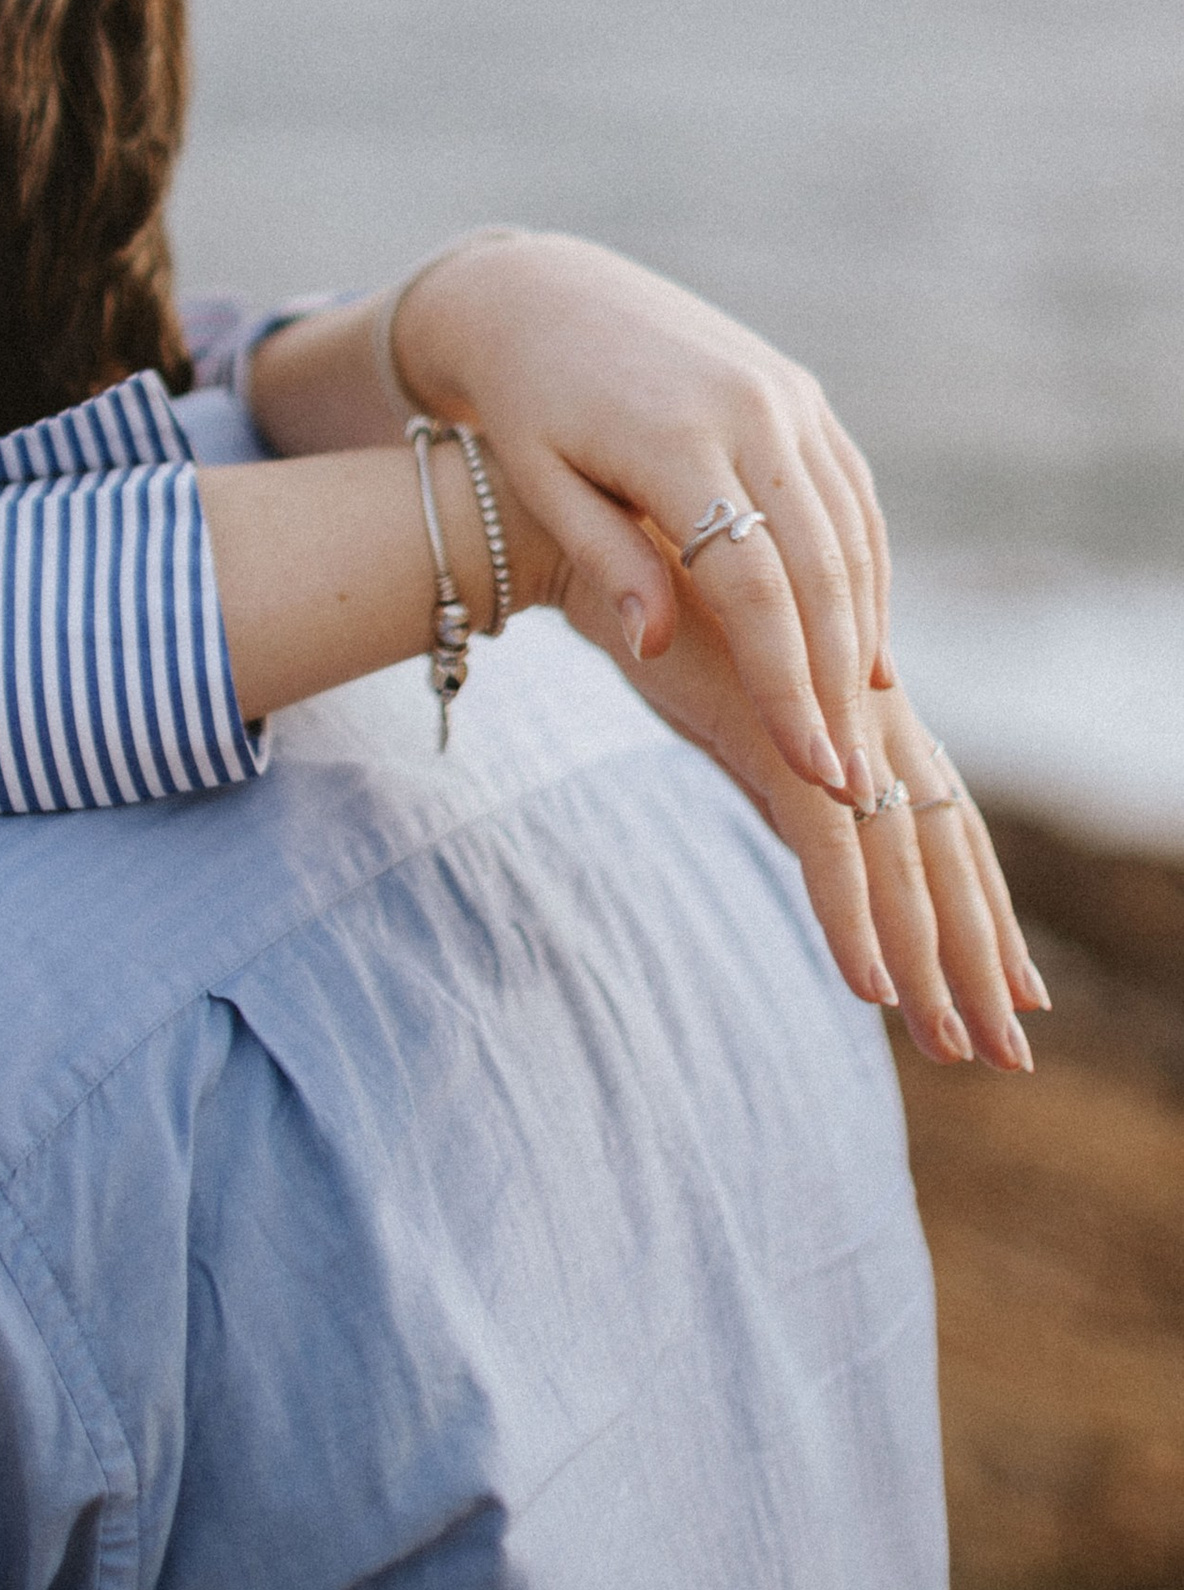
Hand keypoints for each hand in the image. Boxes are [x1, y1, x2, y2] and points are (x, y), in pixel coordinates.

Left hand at [387, 233, 892, 808]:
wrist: (543, 290)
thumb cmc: (523, 405)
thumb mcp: (541, 484)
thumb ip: (606, 562)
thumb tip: (660, 649)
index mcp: (674, 436)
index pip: (752, 585)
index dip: (785, 683)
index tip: (811, 769)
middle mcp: (748, 408)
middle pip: (819, 569)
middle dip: (840, 683)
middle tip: (851, 781)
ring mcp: (786, 394)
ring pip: (851, 536)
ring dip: (865, 635)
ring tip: (862, 730)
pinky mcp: (802, 390)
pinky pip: (852, 496)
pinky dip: (866, 572)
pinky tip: (864, 642)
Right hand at [560, 558, 1046, 1065]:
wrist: (575, 534)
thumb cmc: (651, 613)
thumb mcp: (732, 716)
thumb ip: (779, 775)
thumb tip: (819, 840)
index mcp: (864, 708)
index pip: (944, 823)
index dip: (984, 909)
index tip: (1014, 992)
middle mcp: (865, 714)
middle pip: (946, 852)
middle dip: (980, 958)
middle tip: (1006, 1054)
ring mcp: (825, 720)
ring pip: (902, 861)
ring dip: (932, 961)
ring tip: (956, 1047)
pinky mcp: (771, 731)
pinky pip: (826, 842)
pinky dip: (852, 916)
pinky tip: (872, 987)